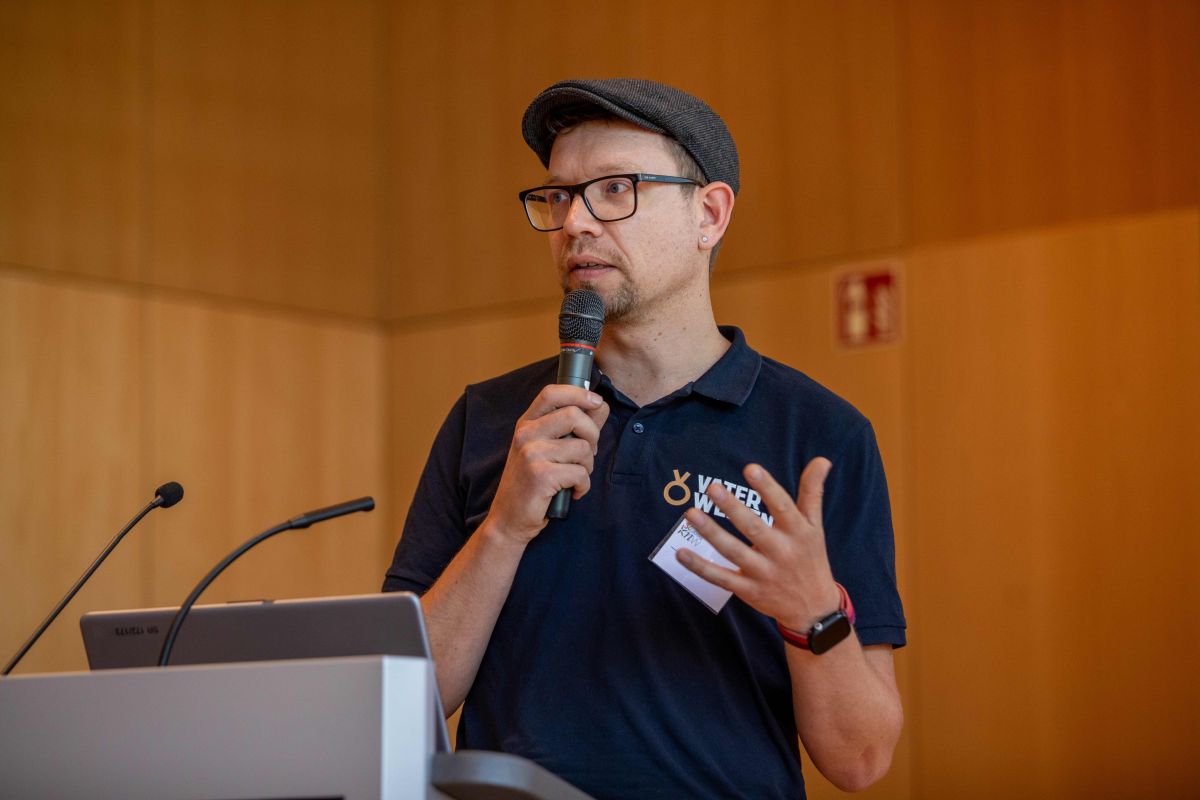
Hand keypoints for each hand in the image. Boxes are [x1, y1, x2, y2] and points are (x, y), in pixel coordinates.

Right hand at [485, 385, 609, 545]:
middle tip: (587, 455)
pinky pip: (580, 473)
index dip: (579, 393)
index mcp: (526, 424)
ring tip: (575, 477)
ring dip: (588, 467)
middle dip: (592, 436)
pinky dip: (583, 486)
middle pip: (574, 415)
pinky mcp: (540, 475)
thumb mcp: (546, 450)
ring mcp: (531, 453)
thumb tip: (600, 406)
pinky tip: (572, 492)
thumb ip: (574, 427)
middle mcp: (525, 434)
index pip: (552, 392)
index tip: (596, 402)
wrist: (508, 519)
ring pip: (582, 448)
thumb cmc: (531, 484)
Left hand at [678, 459, 839, 630]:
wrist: (813, 608)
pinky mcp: (747, 590)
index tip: (750, 469)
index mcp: (797, 532)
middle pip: (753, 528)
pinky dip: (700, 567)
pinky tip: (681, 553)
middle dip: (733, 508)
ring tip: (691, 513)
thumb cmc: (810, 557)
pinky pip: (720, 578)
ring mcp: (762, 573)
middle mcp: (780, 552)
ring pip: (733, 552)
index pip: (781, 507)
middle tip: (713, 488)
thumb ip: (812, 492)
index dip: (767, 488)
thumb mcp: (815, 526)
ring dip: (711, 533)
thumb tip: (822, 460)